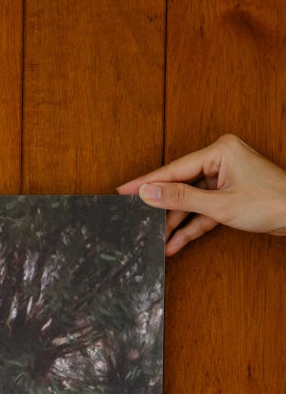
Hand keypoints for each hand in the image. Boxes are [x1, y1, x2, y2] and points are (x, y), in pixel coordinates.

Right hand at [117, 133, 285, 255]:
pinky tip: (175, 242)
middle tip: (136, 219)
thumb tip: (148, 192)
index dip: (147, 182)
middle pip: (181, 185)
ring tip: (156, 240)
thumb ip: (181, 198)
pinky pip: (204, 210)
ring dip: (176, 223)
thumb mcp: (220, 204)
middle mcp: (221, 160)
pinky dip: (192, 226)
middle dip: (162, 208)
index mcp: (219, 151)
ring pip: (191, 201)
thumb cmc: (271, 203)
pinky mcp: (230, 196)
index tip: (123, 190)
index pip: (174, 169)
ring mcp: (225, 178)